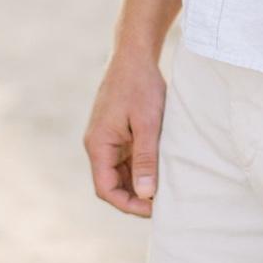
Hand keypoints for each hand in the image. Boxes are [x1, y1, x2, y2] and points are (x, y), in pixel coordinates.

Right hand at [84, 52, 166, 216]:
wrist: (135, 53)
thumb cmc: (141, 85)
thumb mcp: (148, 123)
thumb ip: (145, 158)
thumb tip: (145, 194)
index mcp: (98, 145)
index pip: (106, 189)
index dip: (127, 204)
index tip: (153, 209)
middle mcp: (97, 144)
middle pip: (112, 183)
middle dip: (134, 195)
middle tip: (163, 202)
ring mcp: (106, 137)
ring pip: (119, 171)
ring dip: (138, 181)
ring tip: (164, 187)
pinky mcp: (116, 130)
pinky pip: (125, 156)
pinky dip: (140, 165)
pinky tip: (159, 167)